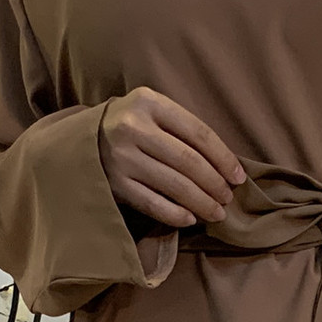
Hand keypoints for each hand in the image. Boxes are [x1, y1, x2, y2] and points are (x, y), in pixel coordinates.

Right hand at [100, 86, 246, 227]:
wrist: (82, 141)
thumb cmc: (131, 126)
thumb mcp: (152, 112)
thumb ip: (182, 128)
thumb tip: (226, 166)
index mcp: (149, 102)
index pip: (198, 133)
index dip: (224, 158)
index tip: (239, 177)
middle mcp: (133, 127)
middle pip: (188, 161)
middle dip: (215, 184)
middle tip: (228, 199)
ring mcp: (121, 157)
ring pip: (174, 185)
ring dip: (201, 203)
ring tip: (216, 213)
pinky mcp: (114, 184)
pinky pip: (153, 204)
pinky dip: (176, 214)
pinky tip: (190, 219)